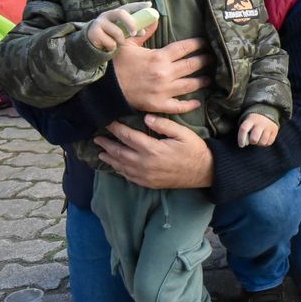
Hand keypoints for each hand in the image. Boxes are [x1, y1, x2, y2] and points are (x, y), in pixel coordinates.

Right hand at [86, 6, 152, 53]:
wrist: (90, 45)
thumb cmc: (111, 36)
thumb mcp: (124, 31)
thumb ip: (137, 27)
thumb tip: (154, 22)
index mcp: (116, 13)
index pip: (129, 7)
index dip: (139, 5)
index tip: (149, 5)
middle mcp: (108, 15)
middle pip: (121, 13)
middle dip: (131, 22)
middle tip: (136, 33)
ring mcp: (100, 23)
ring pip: (117, 32)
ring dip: (121, 41)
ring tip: (117, 43)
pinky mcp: (94, 32)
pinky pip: (110, 42)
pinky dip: (112, 47)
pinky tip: (107, 46)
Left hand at [94, 115, 213, 189]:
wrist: (204, 172)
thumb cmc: (194, 150)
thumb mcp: (183, 133)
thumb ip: (163, 124)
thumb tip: (146, 118)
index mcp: (152, 149)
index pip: (127, 136)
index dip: (115, 128)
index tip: (107, 122)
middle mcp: (145, 164)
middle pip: (119, 152)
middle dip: (107, 144)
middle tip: (96, 138)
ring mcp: (145, 176)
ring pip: (121, 166)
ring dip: (110, 158)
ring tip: (101, 152)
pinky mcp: (149, 183)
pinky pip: (129, 177)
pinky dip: (120, 170)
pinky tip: (116, 166)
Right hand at [112, 35, 210, 115]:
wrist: (105, 87)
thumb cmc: (116, 64)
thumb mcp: (128, 43)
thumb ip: (144, 31)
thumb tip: (155, 18)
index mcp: (159, 56)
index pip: (185, 48)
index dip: (197, 44)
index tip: (205, 42)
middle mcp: (165, 73)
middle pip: (192, 65)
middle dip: (204, 61)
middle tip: (213, 59)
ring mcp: (163, 90)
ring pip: (189, 85)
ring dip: (202, 81)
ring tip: (209, 78)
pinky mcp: (159, 105)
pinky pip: (179, 106)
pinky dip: (190, 105)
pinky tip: (197, 102)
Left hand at [238, 113, 278, 147]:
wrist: (267, 112)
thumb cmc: (253, 122)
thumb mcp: (247, 123)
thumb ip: (244, 132)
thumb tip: (246, 144)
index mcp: (251, 120)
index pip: (244, 129)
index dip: (241, 139)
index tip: (241, 145)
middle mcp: (260, 123)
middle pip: (254, 139)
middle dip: (252, 142)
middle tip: (252, 139)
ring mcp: (268, 127)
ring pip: (262, 142)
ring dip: (259, 143)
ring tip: (258, 138)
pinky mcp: (275, 130)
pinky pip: (269, 143)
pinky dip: (265, 143)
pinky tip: (264, 138)